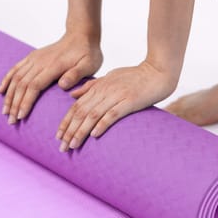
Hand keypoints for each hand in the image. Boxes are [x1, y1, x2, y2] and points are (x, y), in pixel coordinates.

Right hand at [0, 31, 102, 123]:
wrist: (81, 34)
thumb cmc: (88, 53)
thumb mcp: (89, 64)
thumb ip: (76, 75)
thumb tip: (62, 85)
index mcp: (53, 66)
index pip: (34, 86)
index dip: (25, 102)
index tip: (20, 116)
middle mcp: (40, 61)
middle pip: (22, 84)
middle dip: (14, 104)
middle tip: (11, 121)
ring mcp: (35, 58)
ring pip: (16, 78)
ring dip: (9, 96)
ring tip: (5, 112)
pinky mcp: (33, 57)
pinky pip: (15, 68)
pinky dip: (6, 80)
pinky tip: (0, 91)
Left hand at [55, 60, 177, 151]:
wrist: (159, 70)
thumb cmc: (136, 75)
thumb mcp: (110, 76)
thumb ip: (92, 86)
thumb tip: (71, 94)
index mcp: (99, 86)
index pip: (76, 106)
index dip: (66, 122)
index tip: (58, 136)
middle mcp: (105, 90)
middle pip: (81, 112)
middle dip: (69, 130)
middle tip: (62, 147)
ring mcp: (117, 95)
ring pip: (93, 115)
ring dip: (81, 131)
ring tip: (73, 145)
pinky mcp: (130, 101)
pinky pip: (113, 113)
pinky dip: (102, 124)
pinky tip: (94, 135)